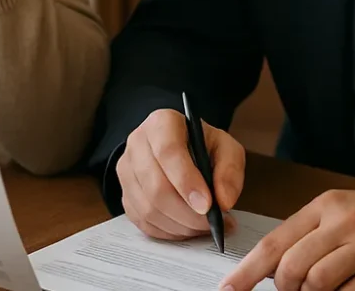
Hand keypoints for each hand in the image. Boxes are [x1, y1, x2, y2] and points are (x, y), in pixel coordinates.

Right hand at [117, 108, 244, 240]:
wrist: (180, 147)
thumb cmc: (202, 146)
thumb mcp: (225, 147)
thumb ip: (230, 170)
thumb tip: (223, 201)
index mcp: (162, 123)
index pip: (168, 151)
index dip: (186, 181)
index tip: (208, 205)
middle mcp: (137, 143)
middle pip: (155, 186)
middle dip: (187, 213)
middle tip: (212, 223)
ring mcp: (126, 169)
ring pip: (148, 208)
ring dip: (180, 225)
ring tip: (204, 226)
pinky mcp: (124, 193)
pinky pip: (143, 221)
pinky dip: (168, 232)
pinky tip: (187, 227)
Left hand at [219, 182, 354, 290]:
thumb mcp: (342, 209)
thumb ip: (308, 233)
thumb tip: (272, 265)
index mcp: (325, 206)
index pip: (275, 241)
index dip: (248, 269)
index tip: (230, 286)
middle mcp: (342, 224)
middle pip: (292, 266)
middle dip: (284, 287)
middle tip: (290, 290)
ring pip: (317, 283)